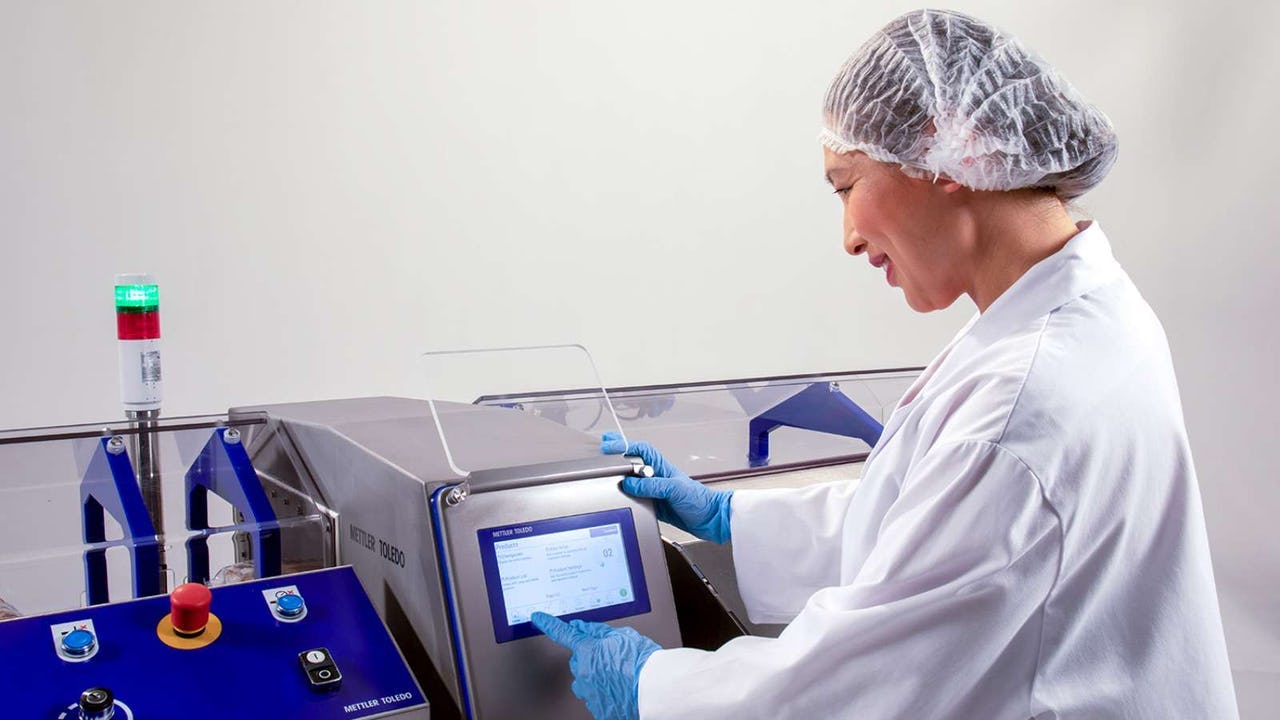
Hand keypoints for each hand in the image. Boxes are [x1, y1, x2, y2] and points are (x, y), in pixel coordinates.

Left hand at [531, 612, 660, 719]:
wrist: (656, 689)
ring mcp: (589, 693)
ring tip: (620, 677)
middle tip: (613, 659)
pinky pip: (596, 698)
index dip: (549, 624)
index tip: (538, 618)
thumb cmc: (642, 662)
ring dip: (597, 678)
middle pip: (578, 661)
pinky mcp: (598, 710)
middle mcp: (583, 673)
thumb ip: (598, 631)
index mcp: (587, 651)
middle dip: (590, 658)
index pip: (563, 633)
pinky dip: (606, 694)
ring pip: (586, 682)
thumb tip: (581, 626)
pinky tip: (621, 691)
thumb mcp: (623, 636)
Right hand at [602, 431, 732, 543]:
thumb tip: (629, 483)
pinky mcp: (654, 505)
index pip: (640, 450)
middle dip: (618, 452)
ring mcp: (654, 491)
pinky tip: (618, 496)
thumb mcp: (675, 489)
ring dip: (619, 475)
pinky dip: (626, 496)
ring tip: (605, 470)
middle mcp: (656, 477)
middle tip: (603, 445)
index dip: (623, 445)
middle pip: (632, 462)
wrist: (712, 519)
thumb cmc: (700, 500)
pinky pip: (636, 498)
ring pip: (632, 480)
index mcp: (661, 468)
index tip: (608, 445)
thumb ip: (651, 485)